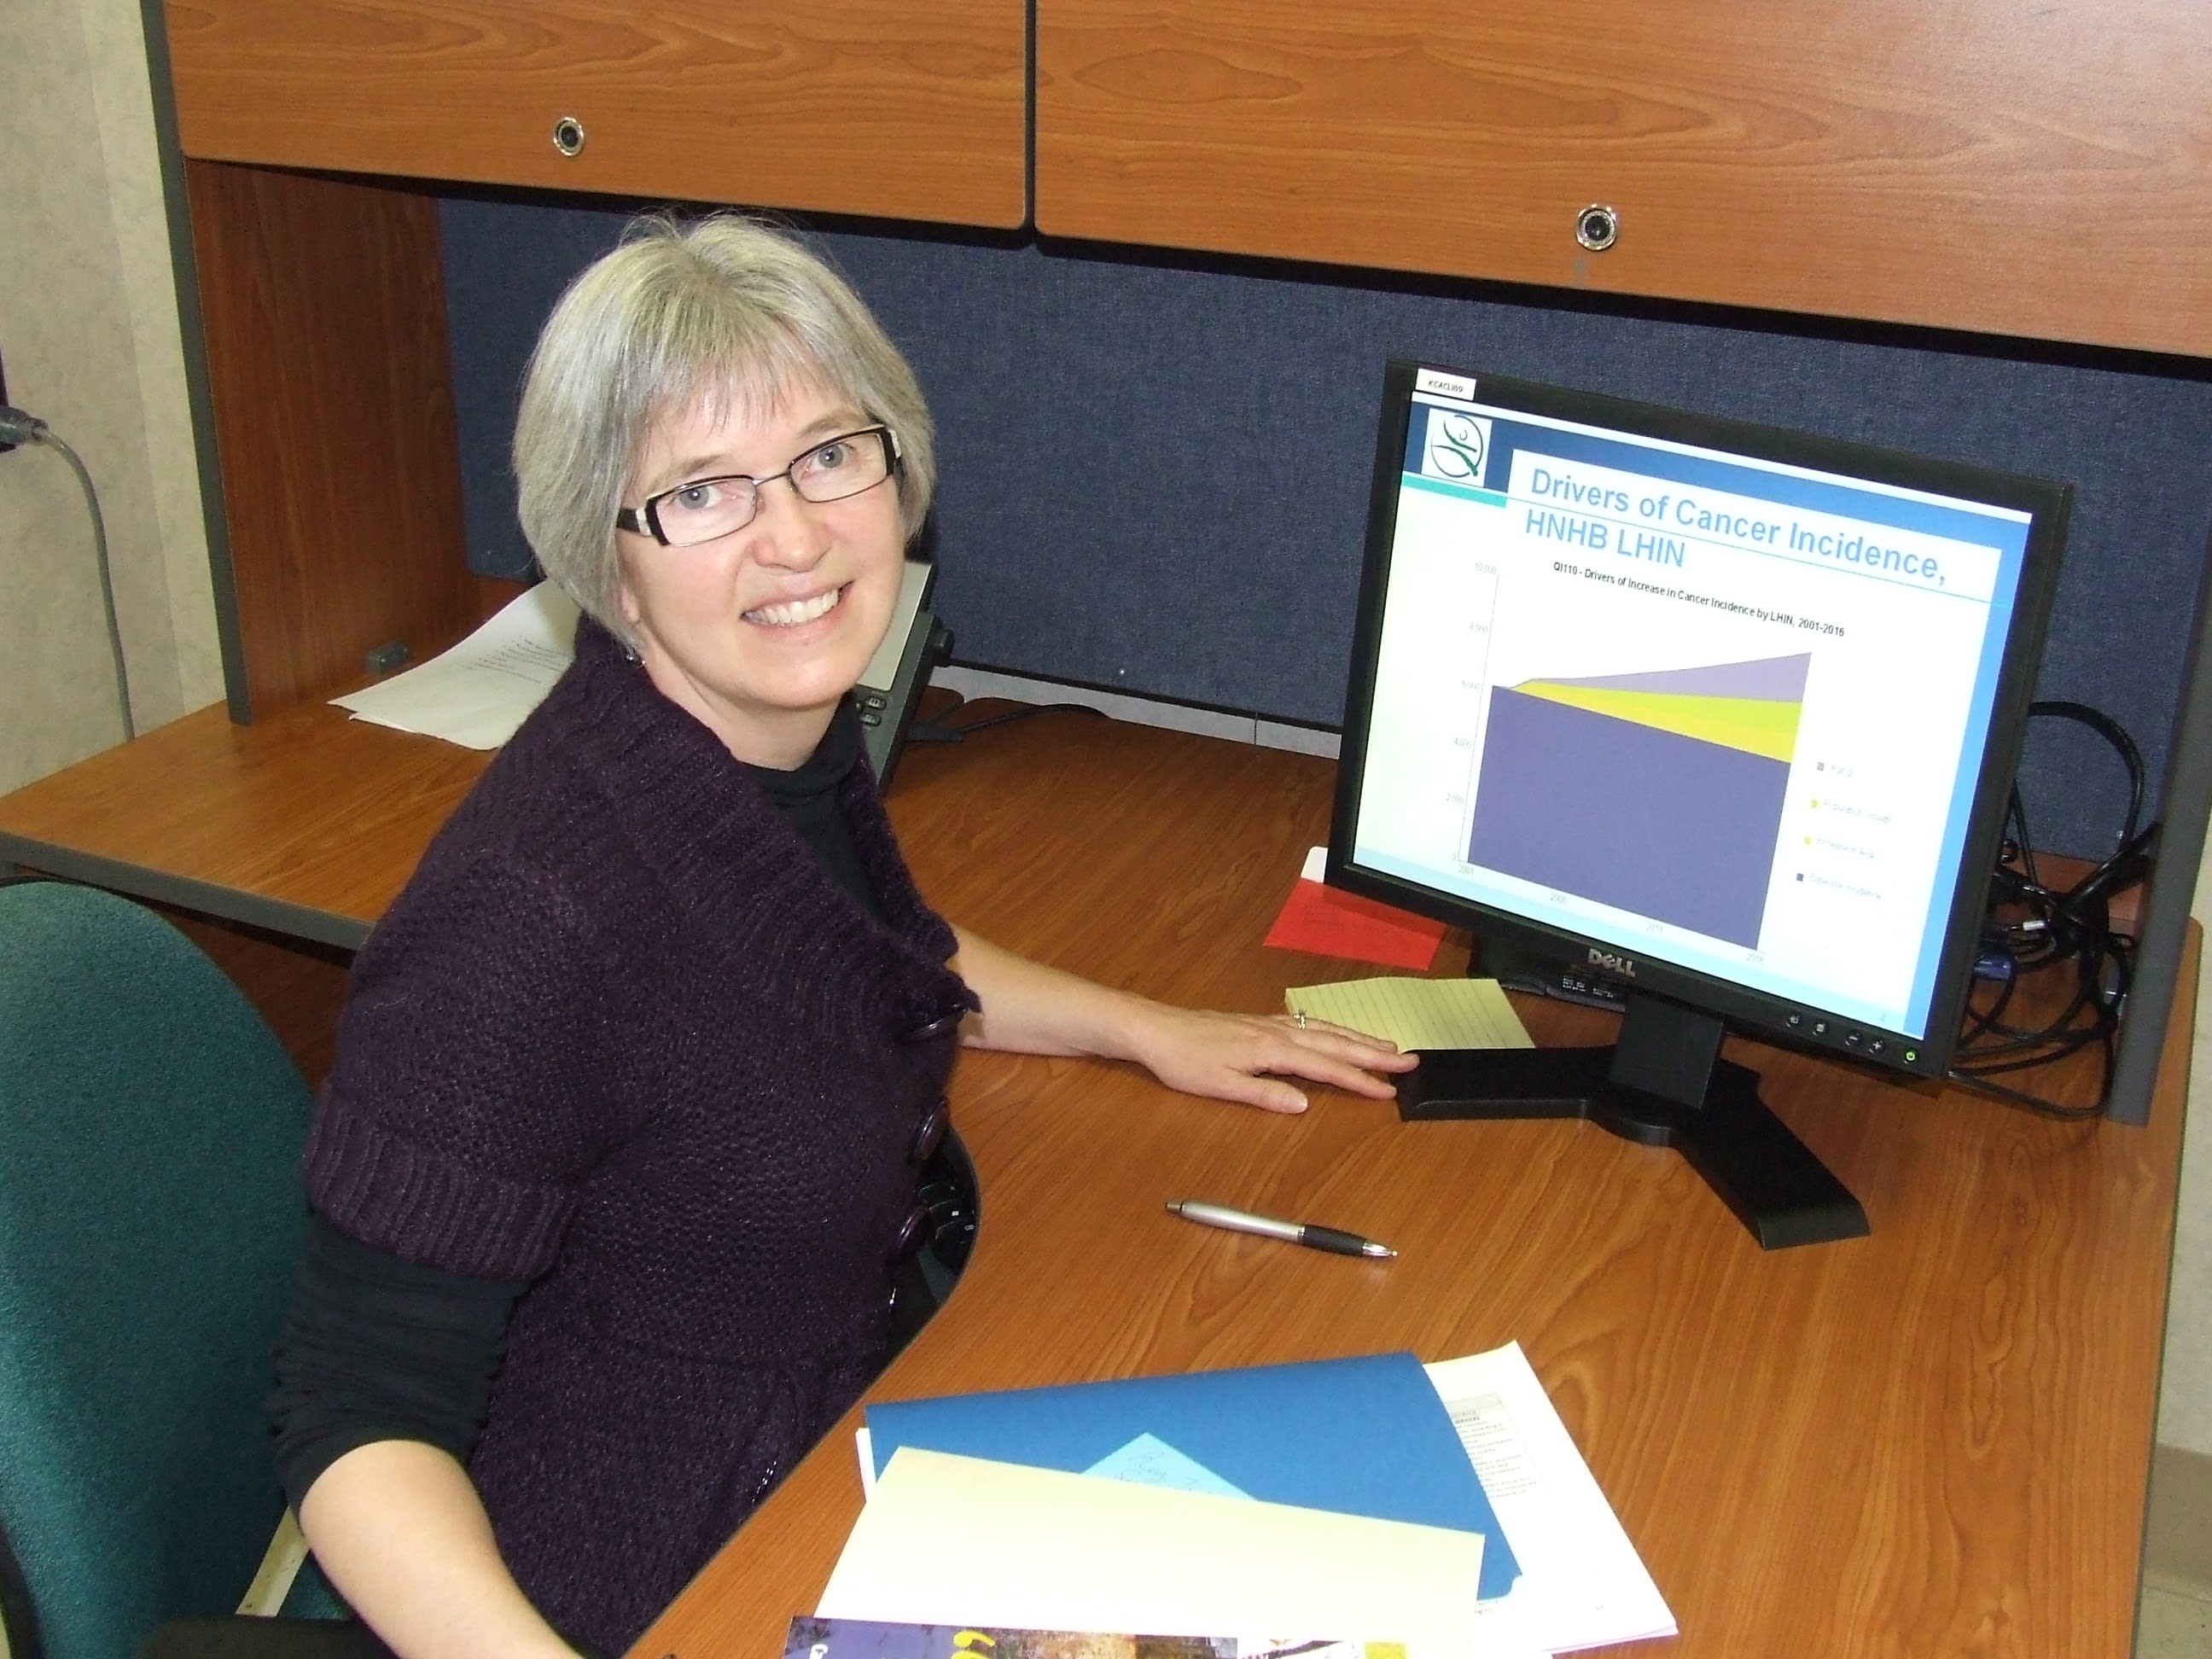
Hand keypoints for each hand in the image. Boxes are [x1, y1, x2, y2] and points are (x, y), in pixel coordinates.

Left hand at [1123, 1003, 1418, 1114]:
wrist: (1155, 1030)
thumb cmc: (1184, 1061)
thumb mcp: (1221, 1087)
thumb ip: (1264, 1095)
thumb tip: (1304, 1104)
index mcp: (1271, 1051)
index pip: (1326, 1068)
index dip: (1359, 1080)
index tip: (1389, 1090)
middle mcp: (1277, 1033)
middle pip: (1334, 1044)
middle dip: (1373, 1053)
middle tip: (1410, 1060)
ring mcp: (1269, 1025)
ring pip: (1324, 1030)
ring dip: (1357, 1038)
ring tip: (1388, 1046)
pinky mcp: (1259, 1022)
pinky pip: (1308, 1024)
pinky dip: (1332, 1029)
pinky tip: (1337, 1033)